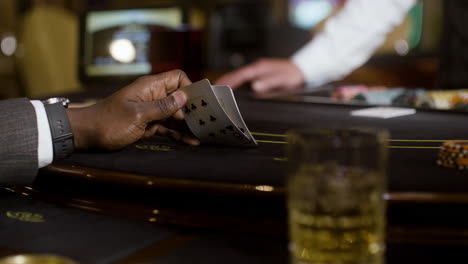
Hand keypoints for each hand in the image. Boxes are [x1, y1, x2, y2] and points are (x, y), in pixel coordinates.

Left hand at [67, 70, 199, 149]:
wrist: (86, 135)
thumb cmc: (109, 122)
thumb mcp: (138, 115)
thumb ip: (162, 107)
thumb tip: (184, 97)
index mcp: (150, 87)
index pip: (177, 78)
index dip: (189, 88)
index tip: (199, 104)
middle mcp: (153, 96)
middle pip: (180, 98)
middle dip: (193, 109)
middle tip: (207, 123)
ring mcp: (151, 111)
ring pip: (176, 115)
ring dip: (188, 125)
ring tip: (203, 136)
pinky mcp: (148, 125)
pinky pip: (167, 127)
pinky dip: (178, 134)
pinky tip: (190, 142)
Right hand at [215, 58, 304, 92]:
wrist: (302, 69)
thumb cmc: (293, 74)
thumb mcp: (282, 80)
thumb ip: (268, 83)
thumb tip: (254, 86)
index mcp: (260, 68)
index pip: (241, 75)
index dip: (229, 80)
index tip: (219, 86)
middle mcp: (257, 68)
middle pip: (237, 74)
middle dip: (224, 80)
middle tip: (212, 89)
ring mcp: (258, 71)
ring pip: (240, 76)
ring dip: (229, 82)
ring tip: (218, 89)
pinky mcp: (260, 74)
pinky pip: (244, 78)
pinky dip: (236, 83)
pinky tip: (233, 88)